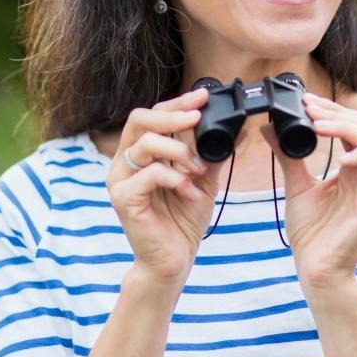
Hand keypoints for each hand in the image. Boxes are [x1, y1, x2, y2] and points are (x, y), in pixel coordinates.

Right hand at [106, 88, 225, 285]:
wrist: (172, 260)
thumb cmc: (182, 220)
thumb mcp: (202, 180)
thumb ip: (213, 154)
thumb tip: (237, 129)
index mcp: (139, 153)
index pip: (152, 116)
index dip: (177, 103)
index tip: (203, 96)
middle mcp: (123, 162)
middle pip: (140, 120)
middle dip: (172, 116)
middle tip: (197, 118)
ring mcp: (119, 180)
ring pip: (145, 144)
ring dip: (179, 153)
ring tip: (198, 170)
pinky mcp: (123, 199)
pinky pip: (149, 174)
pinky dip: (175, 179)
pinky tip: (190, 193)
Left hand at [260, 93, 356, 288]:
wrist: (315, 269)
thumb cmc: (312, 233)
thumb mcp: (297, 186)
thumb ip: (288, 156)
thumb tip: (269, 127)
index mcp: (351, 169)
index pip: (351, 127)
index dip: (332, 111)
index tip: (306, 102)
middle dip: (338, 114)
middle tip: (310, 110)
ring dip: (347, 128)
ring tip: (319, 126)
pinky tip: (340, 156)